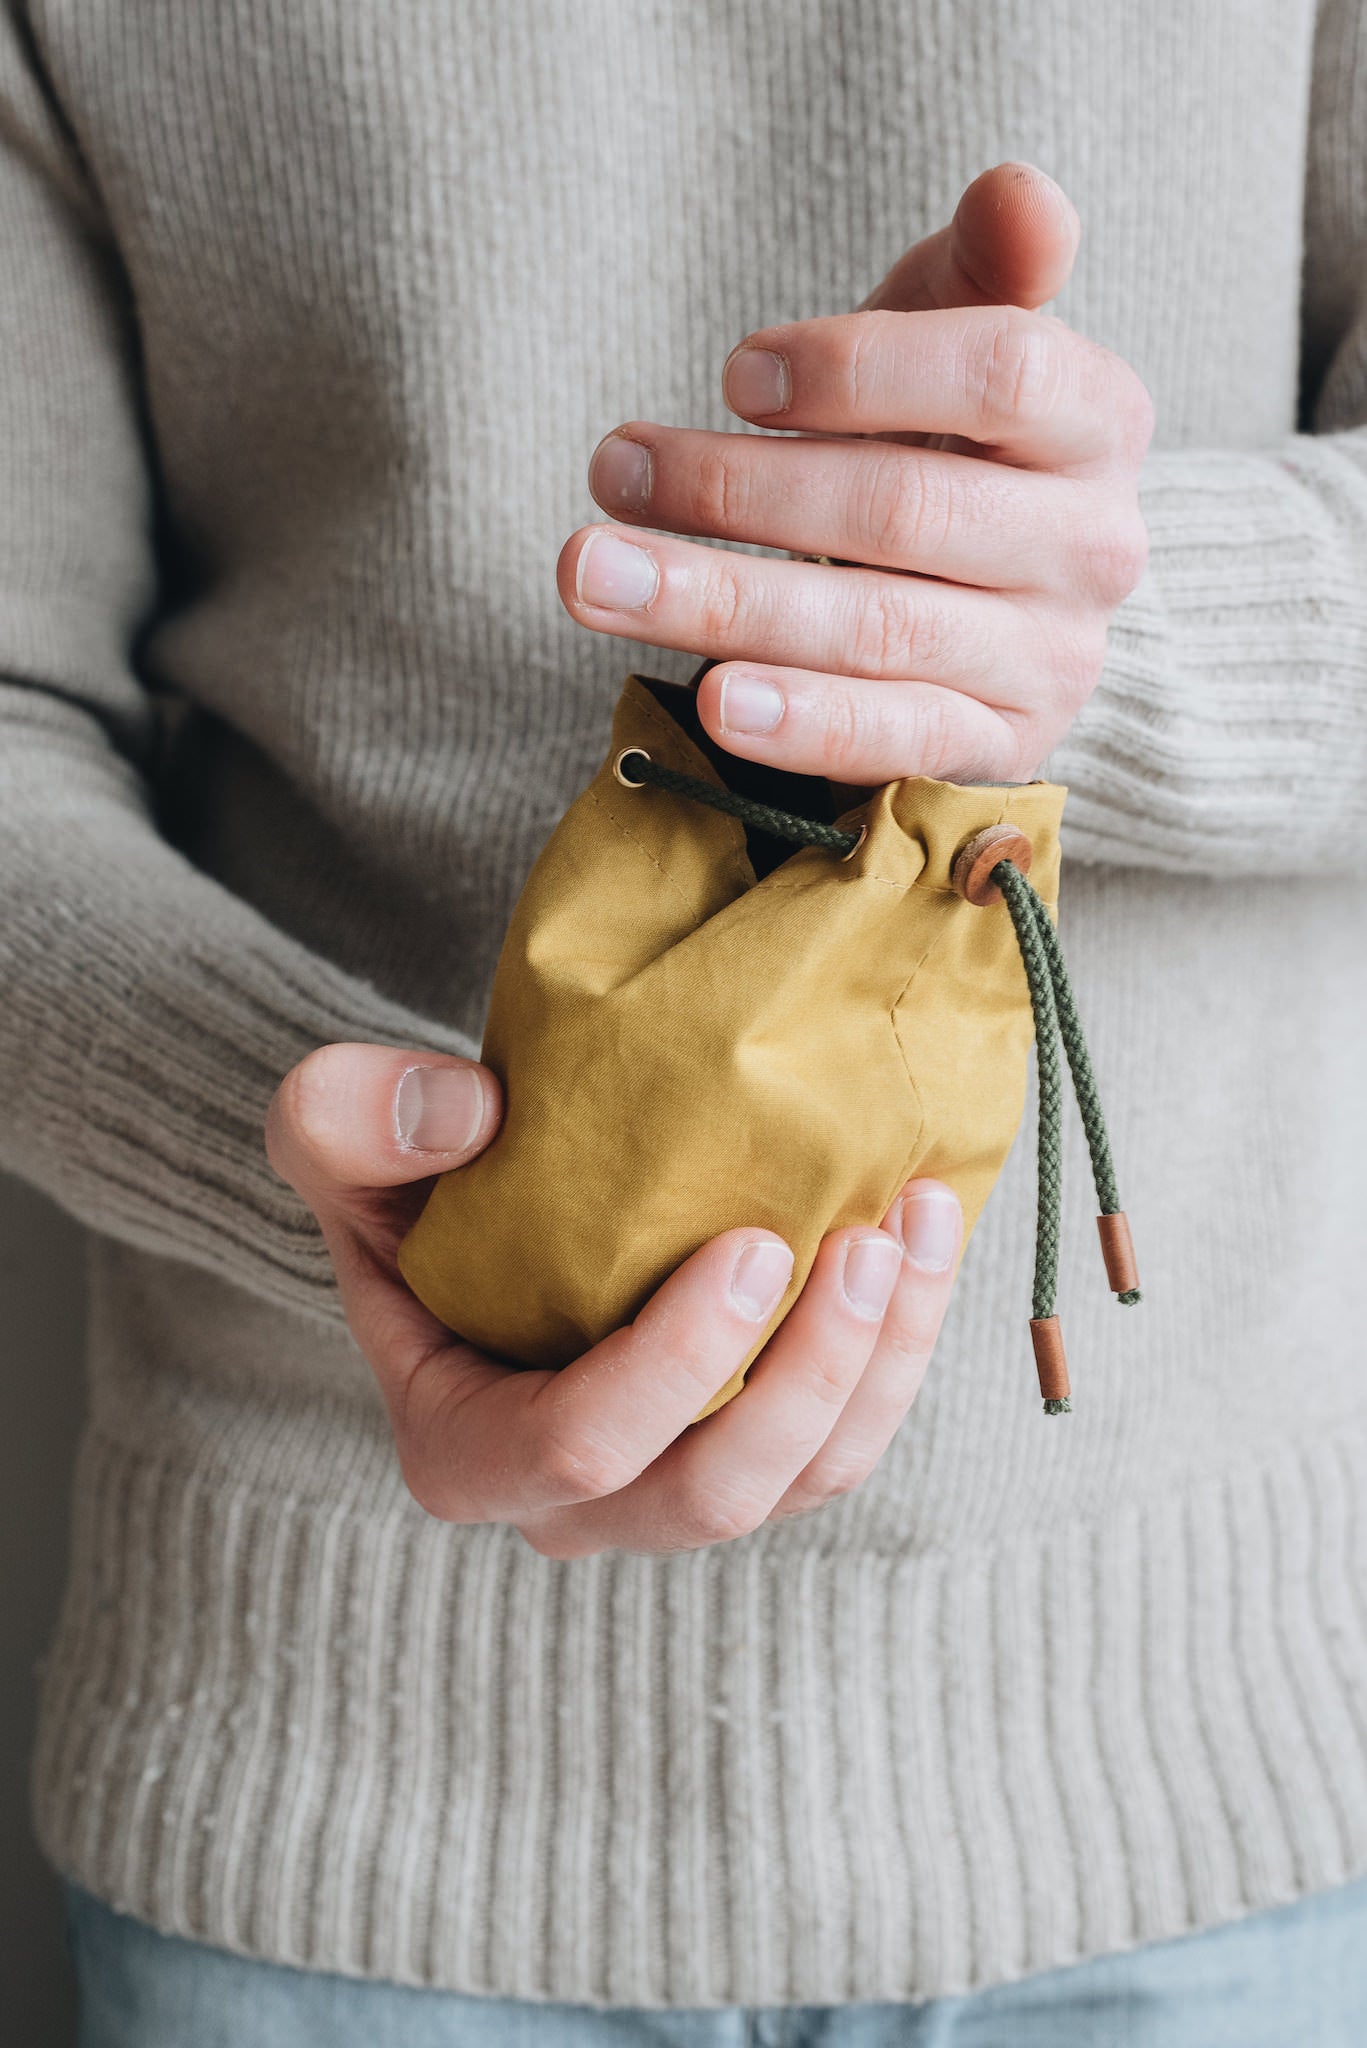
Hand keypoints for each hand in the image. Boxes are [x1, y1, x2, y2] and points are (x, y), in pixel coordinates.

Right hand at [265, 1041, 962, 1556]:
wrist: (477, 1205)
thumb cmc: (402, 1180)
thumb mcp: (335, 1130)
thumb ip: (349, 1116)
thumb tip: (473, 1117)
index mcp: (468, 1453)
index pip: (578, 1447)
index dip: (678, 1365)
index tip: (754, 1245)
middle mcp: (577, 1506)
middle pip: (714, 1493)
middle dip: (811, 1376)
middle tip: (866, 1241)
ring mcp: (672, 1492)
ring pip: (804, 1480)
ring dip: (880, 1364)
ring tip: (918, 1226)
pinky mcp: (750, 1452)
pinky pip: (842, 1441)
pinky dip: (897, 1352)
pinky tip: (925, 1241)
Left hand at [558, 163, 1153, 790]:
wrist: (1003, 617)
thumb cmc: (952, 454)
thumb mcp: (956, 343)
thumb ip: (978, 268)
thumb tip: (1020, 195)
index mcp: (1099, 419)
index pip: (1000, 373)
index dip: (859, 369)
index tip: (732, 376)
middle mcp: (1095, 544)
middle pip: (905, 508)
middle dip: (738, 488)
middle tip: (611, 471)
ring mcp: (1053, 659)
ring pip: (873, 626)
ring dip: (718, 600)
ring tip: (594, 574)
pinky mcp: (999, 750)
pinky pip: (894, 734)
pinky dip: (801, 719)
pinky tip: (714, 699)